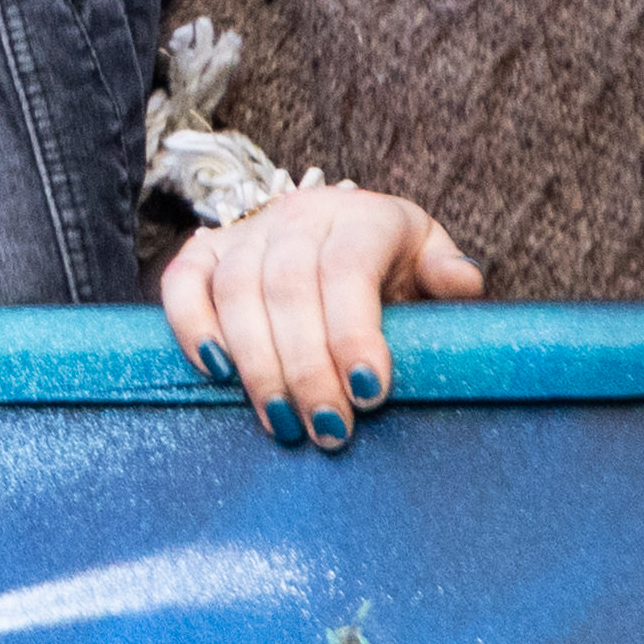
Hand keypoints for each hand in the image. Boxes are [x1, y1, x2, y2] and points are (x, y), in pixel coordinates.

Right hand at [157, 183, 481, 448]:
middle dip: (308, 367)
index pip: (348, 267)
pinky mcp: (207, 251)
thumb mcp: (429, 262)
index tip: (369, 393)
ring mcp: (248, 231)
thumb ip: (445, 273)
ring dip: (258, 365)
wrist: (341, 237)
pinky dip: (191, 326)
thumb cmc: (394, 268)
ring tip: (283, 424)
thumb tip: (461, 282)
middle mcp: (300, 214)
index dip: (354, 331)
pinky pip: (182, 283)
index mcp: (362, 216)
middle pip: (288, 286)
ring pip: (236, 289)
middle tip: (329, 429)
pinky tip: (216, 372)